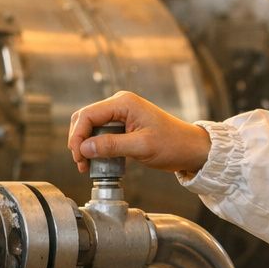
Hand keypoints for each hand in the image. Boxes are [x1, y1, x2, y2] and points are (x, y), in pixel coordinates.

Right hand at [66, 91, 212, 174]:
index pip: (88, 115)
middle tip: (81, 163)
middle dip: (79, 141)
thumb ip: (112, 146)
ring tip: (87, 165)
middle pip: (86, 119)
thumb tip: (84, 148)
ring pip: (92, 127)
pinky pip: (102, 133)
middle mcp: (120, 104)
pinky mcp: (124, 125)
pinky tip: (98, 160)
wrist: (191, 148)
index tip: (78, 156)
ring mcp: (122, 114)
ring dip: (86, 145)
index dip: (78, 136)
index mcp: (124, 103)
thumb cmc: (173, 144)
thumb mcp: (141, 147)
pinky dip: (96, 146)